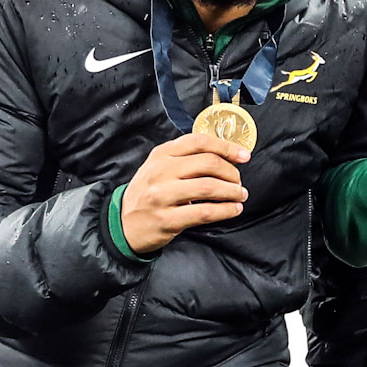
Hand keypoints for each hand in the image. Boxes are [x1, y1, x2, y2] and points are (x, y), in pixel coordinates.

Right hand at [120, 133, 250, 254]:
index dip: (226, 147)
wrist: (122, 225)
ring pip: (209, 187)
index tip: (244, 156)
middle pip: (208, 163)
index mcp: (161, 154)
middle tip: (239, 182)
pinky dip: (225, 210)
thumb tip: (226, 155)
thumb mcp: (159, 168)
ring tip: (240, 196)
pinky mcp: (167, 219)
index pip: (199, 142)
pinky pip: (204, 212)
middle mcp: (160, 171)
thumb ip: (185, 159)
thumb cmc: (148, 194)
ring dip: (232, 191)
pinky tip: (233, 210)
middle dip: (232, 172)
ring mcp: (162, 195)